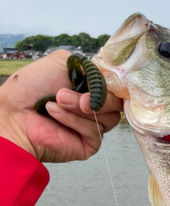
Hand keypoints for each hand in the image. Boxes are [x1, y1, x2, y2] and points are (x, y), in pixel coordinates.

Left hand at [0, 50, 122, 162]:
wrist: (14, 114)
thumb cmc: (31, 88)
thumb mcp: (61, 62)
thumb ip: (88, 65)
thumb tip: (107, 79)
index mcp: (92, 87)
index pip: (117, 85)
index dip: (112, 83)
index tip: (98, 80)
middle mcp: (96, 106)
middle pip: (118, 102)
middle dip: (97, 96)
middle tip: (66, 94)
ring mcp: (94, 125)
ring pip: (110, 117)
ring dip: (80, 108)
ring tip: (56, 103)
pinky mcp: (90, 143)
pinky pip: (95, 131)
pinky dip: (74, 121)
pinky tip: (55, 115)